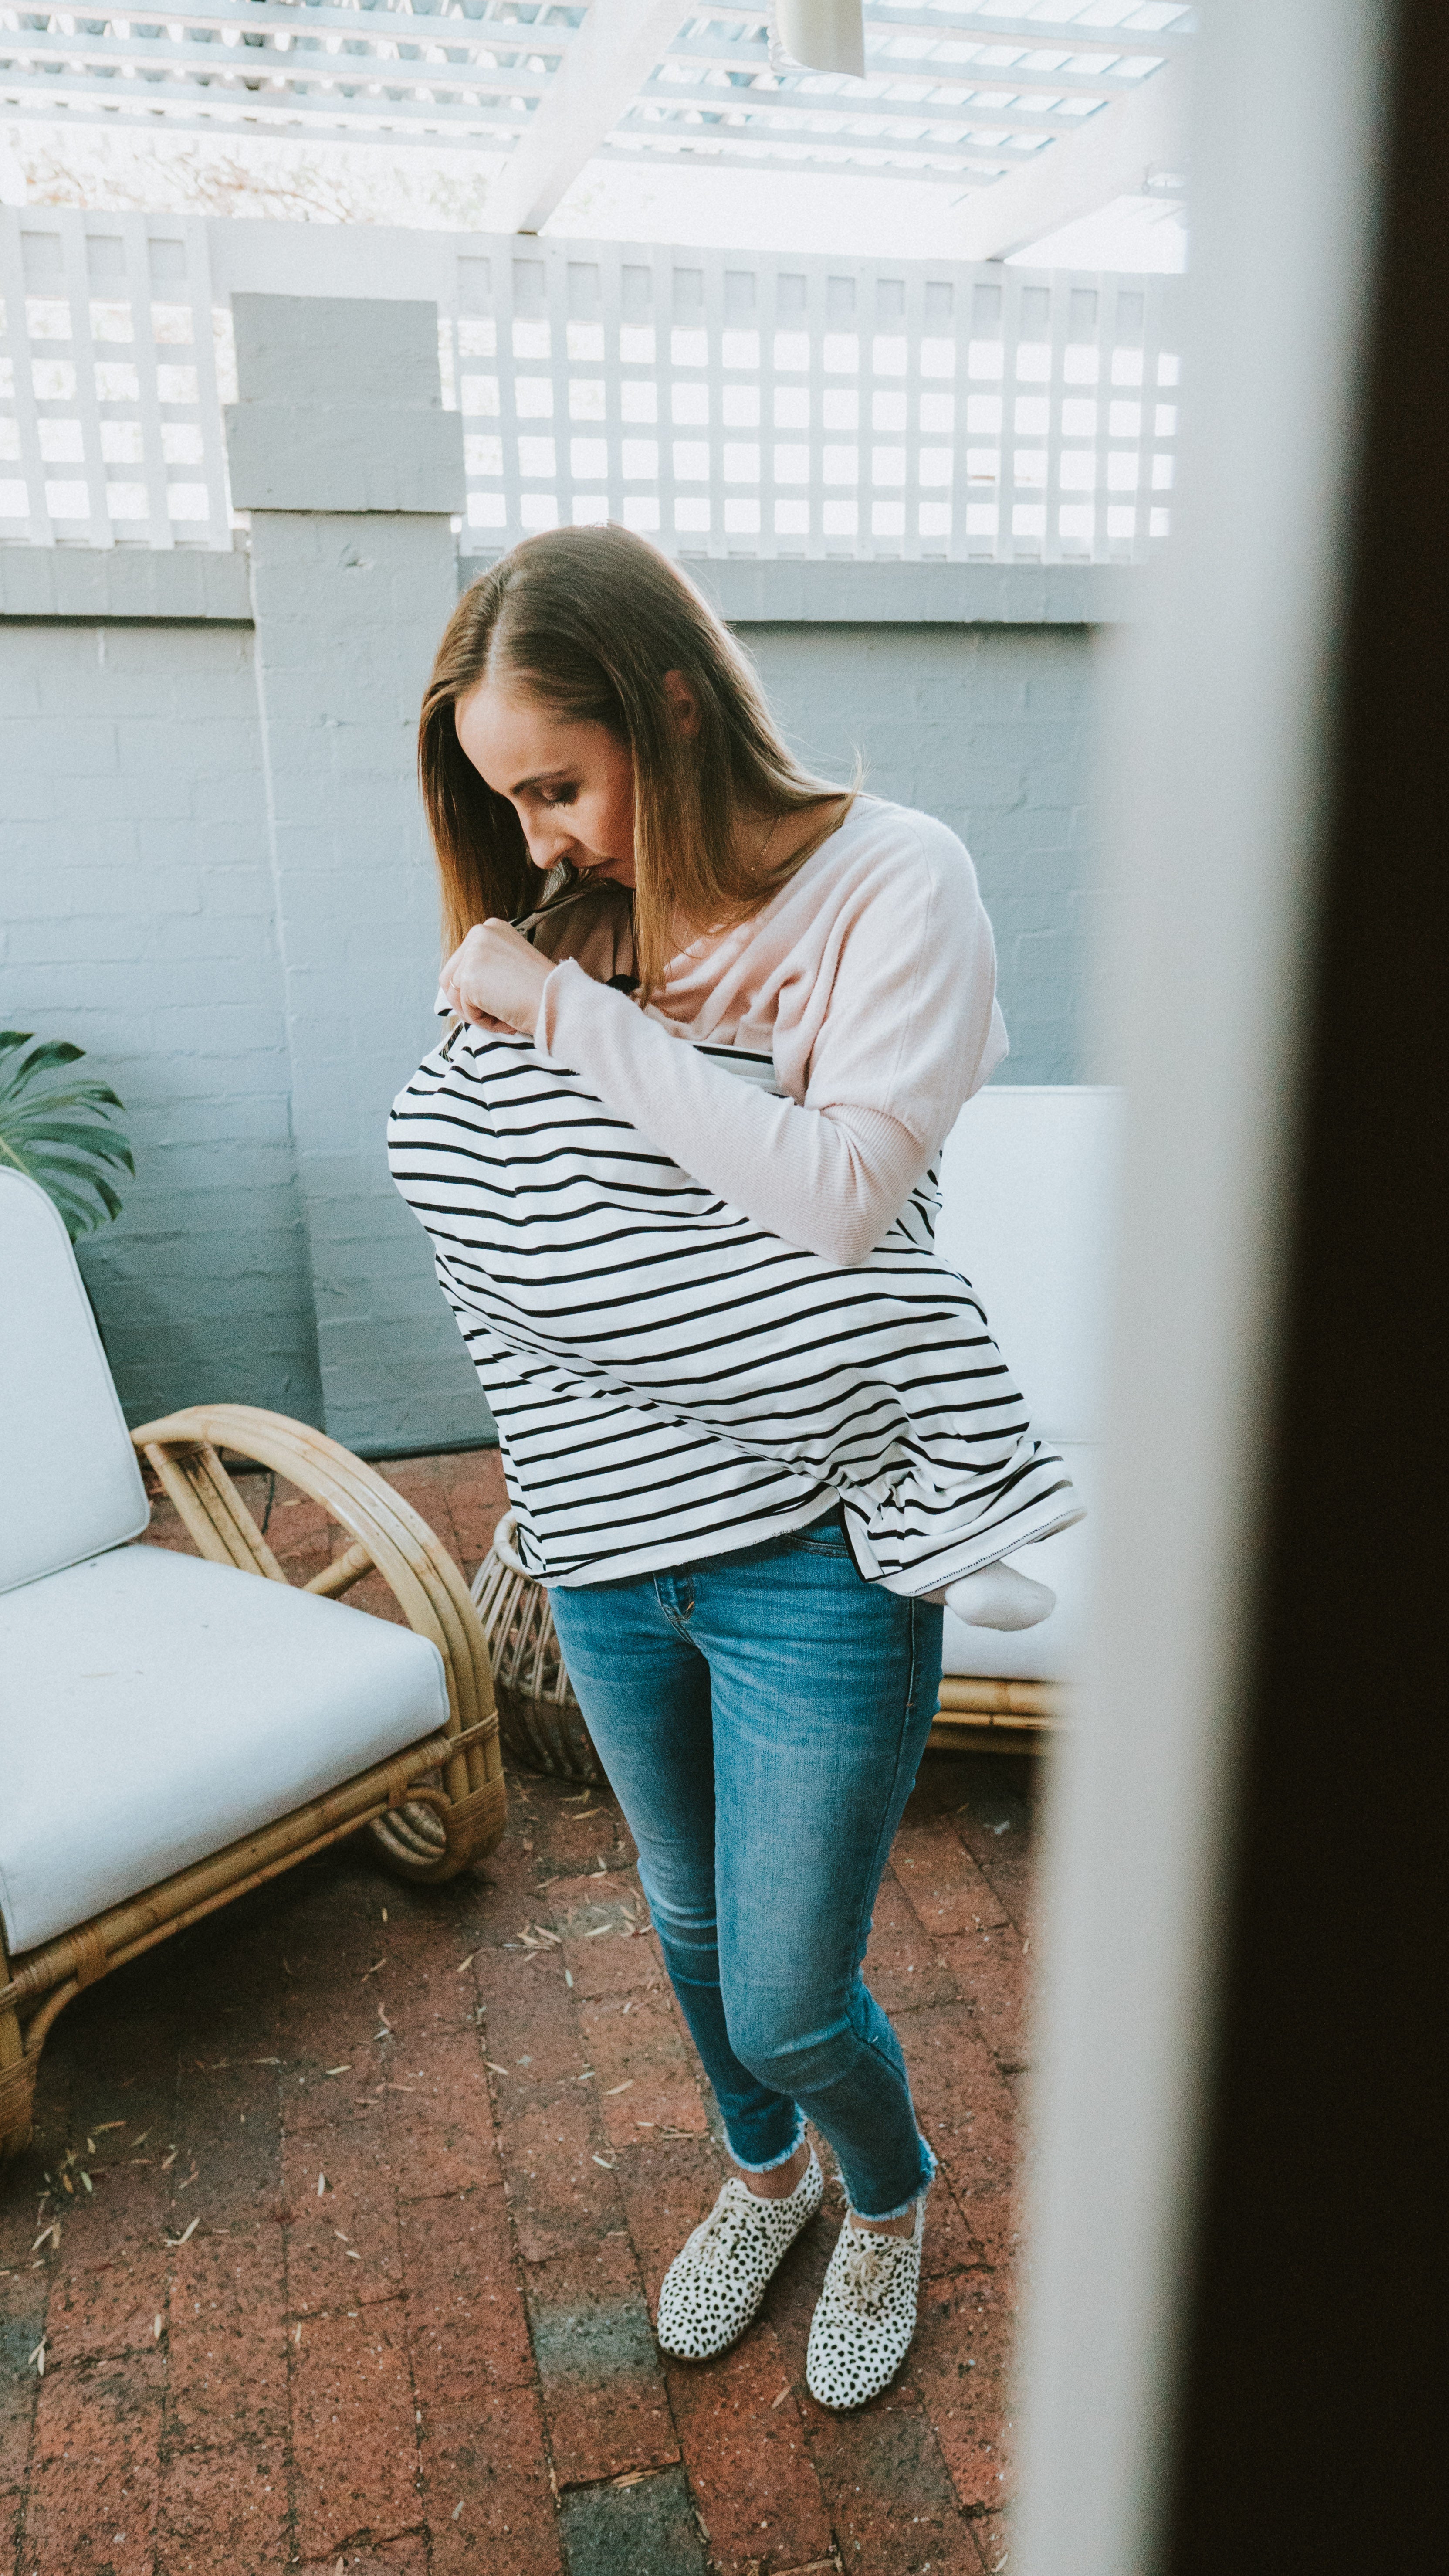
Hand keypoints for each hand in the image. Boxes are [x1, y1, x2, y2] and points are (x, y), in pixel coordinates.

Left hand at [440, 919, 552, 1037]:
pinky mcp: (468, 976)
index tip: (502, 997)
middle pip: (451, 976)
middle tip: (498, 1011)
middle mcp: (479, 933)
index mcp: (491, 928)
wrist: (556, 1001)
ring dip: (477, 1011)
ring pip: (455, 993)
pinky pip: (464, 1008)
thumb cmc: (540, 991)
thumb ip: (487, 967)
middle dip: (469, 1001)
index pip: (463, 962)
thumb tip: (457, 987)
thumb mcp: (510, 965)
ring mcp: (472, 953)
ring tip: (504, 1013)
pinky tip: (505, 1015)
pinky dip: (483, 1020)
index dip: (476, 988)